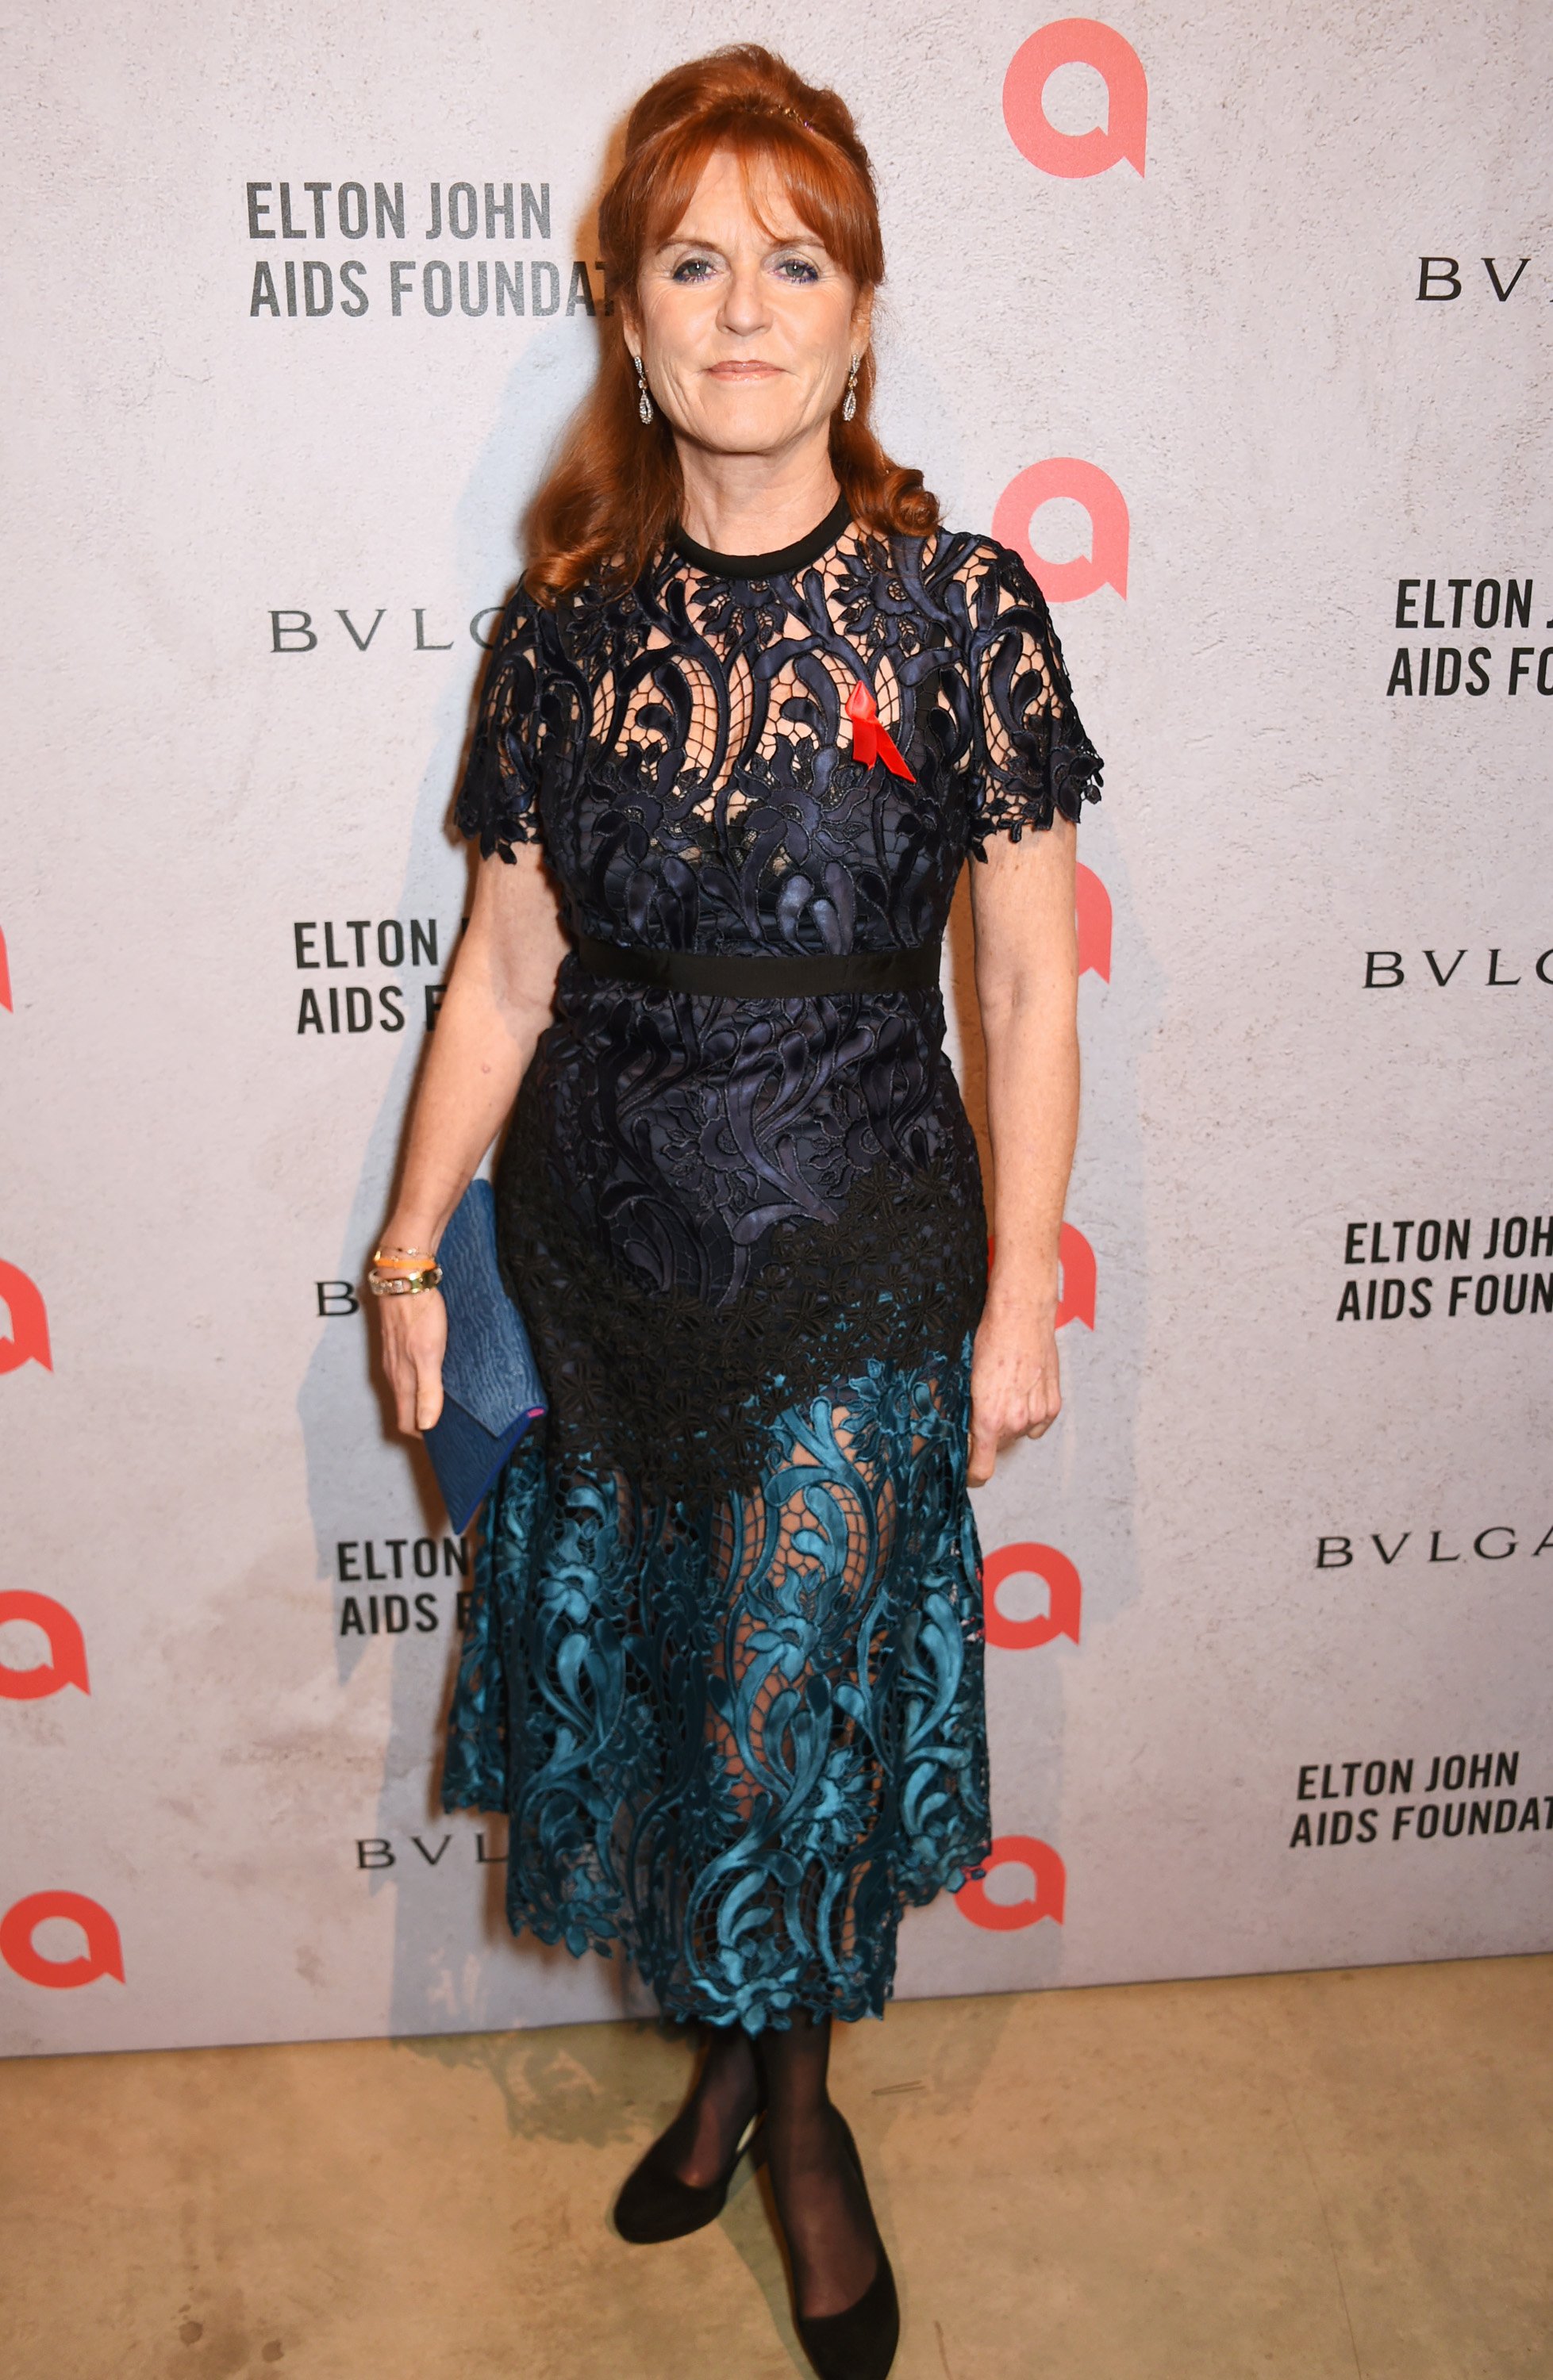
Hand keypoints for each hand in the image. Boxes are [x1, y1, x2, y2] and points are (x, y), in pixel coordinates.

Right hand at [378, 1286, 447, 1434]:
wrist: (404, 1279)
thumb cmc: (419, 1315)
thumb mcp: (429, 1355)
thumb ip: (428, 1390)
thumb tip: (426, 1424)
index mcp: (401, 1381)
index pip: (407, 1422)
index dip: (422, 1435)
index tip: (442, 1440)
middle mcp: (394, 1373)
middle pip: (405, 1409)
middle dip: (422, 1421)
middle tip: (447, 1426)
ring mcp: (393, 1358)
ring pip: (405, 1391)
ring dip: (420, 1402)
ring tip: (443, 1404)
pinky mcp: (397, 1344)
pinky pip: (406, 1373)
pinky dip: (418, 1383)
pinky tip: (434, 1375)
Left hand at [968, 1298, 1061, 1485]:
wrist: (1022, 1317)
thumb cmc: (991, 1341)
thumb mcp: (967, 1379)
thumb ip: (968, 1413)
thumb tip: (963, 1433)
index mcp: (988, 1419)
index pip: (981, 1469)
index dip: (973, 1475)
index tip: (968, 1474)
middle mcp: (1015, 1422)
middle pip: (998, 1446)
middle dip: (989, 1434)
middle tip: (984, 1406)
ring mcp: (1037, 1414)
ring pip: (1018, 1434)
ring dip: (1011, 1422)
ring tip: (1005, 1392)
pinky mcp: (1053, 1405)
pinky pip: (1038, 1424)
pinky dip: (1031, 1415)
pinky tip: (1023, 1393)